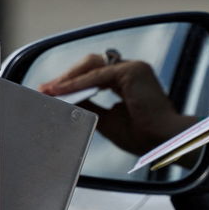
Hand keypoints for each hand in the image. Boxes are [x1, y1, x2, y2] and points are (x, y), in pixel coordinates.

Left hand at [39, 54, 193, 155]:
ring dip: (69, 77)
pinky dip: (78, 83)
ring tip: (51, 90)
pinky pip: (98, 75)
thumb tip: (67, 101)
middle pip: (91, 65)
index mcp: (128, 81)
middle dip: (66, 77)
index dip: (72, 83)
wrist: (163, 144)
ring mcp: (133, 68)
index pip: (94, 75)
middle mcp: (131, 71)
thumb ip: (89, 106)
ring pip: (92, 65)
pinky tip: (63, 90)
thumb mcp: (107, 119)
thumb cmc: (142, 136)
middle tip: (46, 89)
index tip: (51, 92)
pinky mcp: (132, 71)